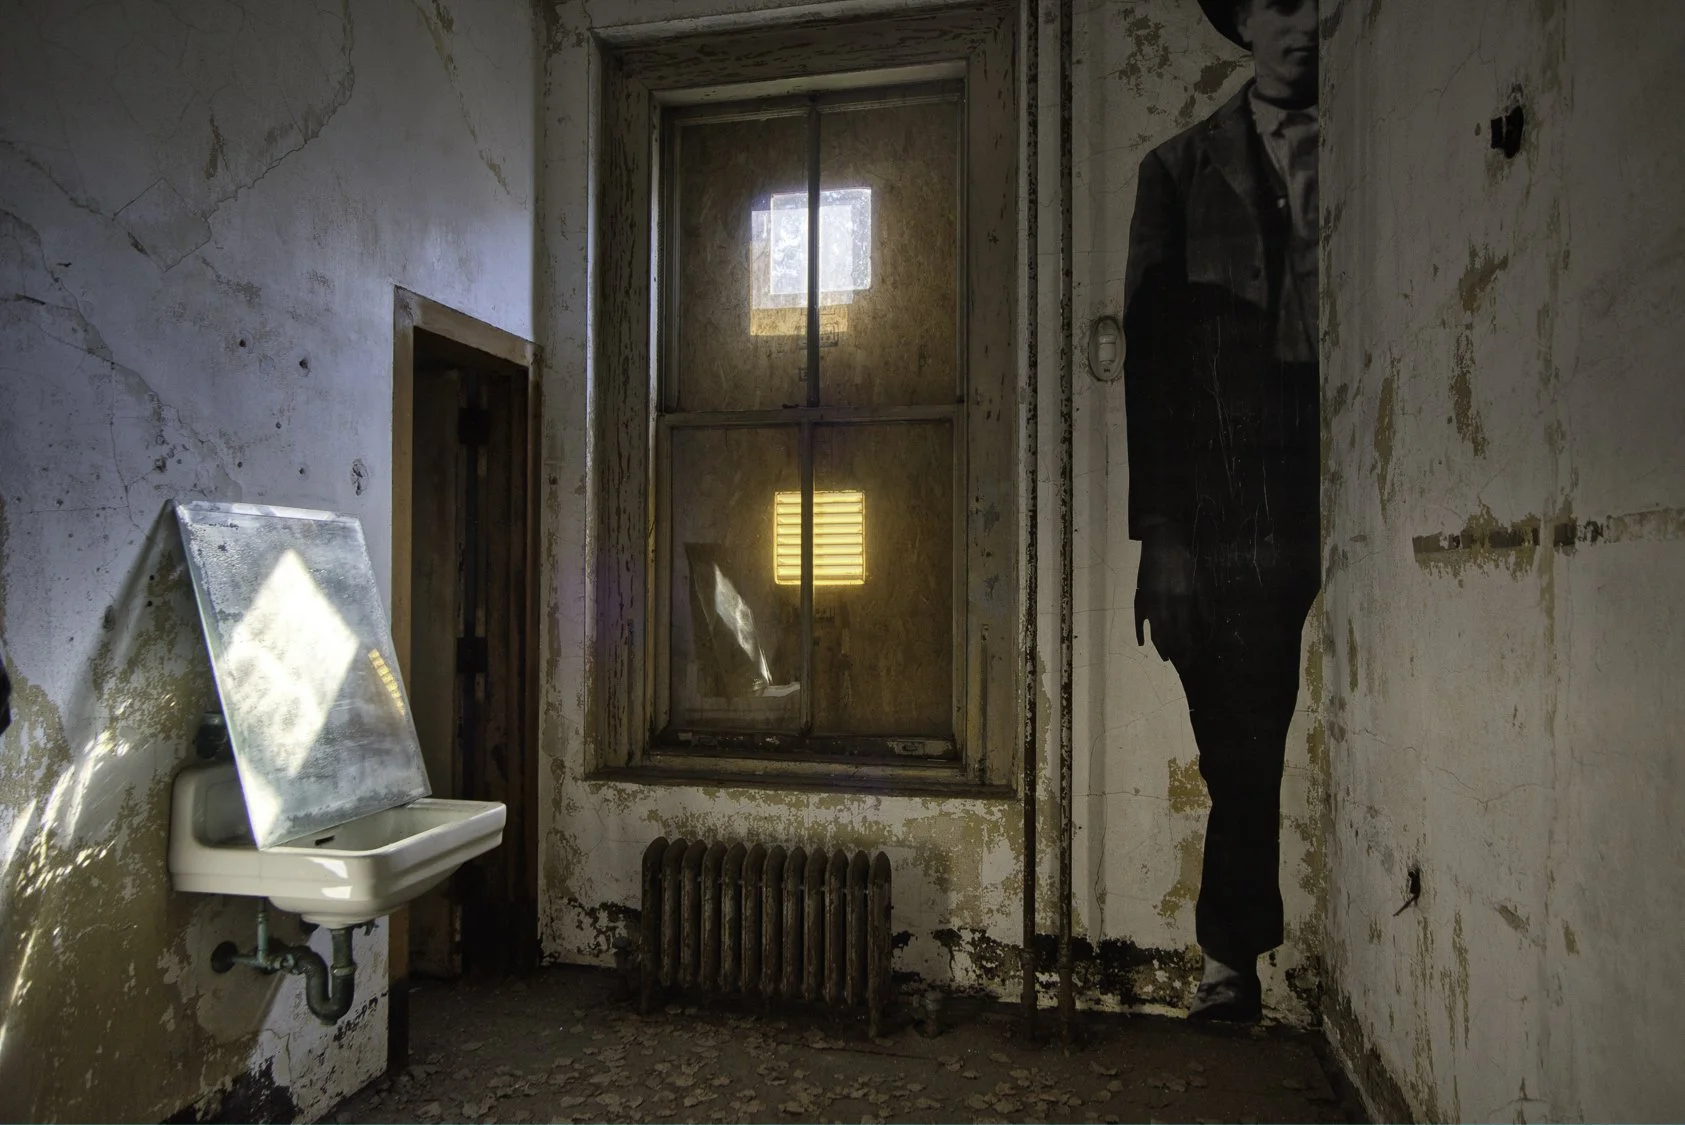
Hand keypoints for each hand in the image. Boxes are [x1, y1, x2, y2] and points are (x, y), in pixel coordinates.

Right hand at [1134, 525, 1204, 664]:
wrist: (1162, 542)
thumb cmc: (1185, 560)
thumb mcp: (1201, 580)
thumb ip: (1204, 604)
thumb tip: (1208, 626)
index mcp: (1181, 601)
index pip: (1184, 632)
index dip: (1188, 647)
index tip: (1193, 658)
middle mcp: (1164, 605)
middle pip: (1169, 636)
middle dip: (1175, 652)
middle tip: (1181, 664)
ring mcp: (1149, 602)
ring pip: (1153, 631)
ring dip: (1160, 646)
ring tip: (1165, 657)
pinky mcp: (1139, 597)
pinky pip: (1138, 619)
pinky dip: (1140, 632)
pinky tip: (1143, 643)